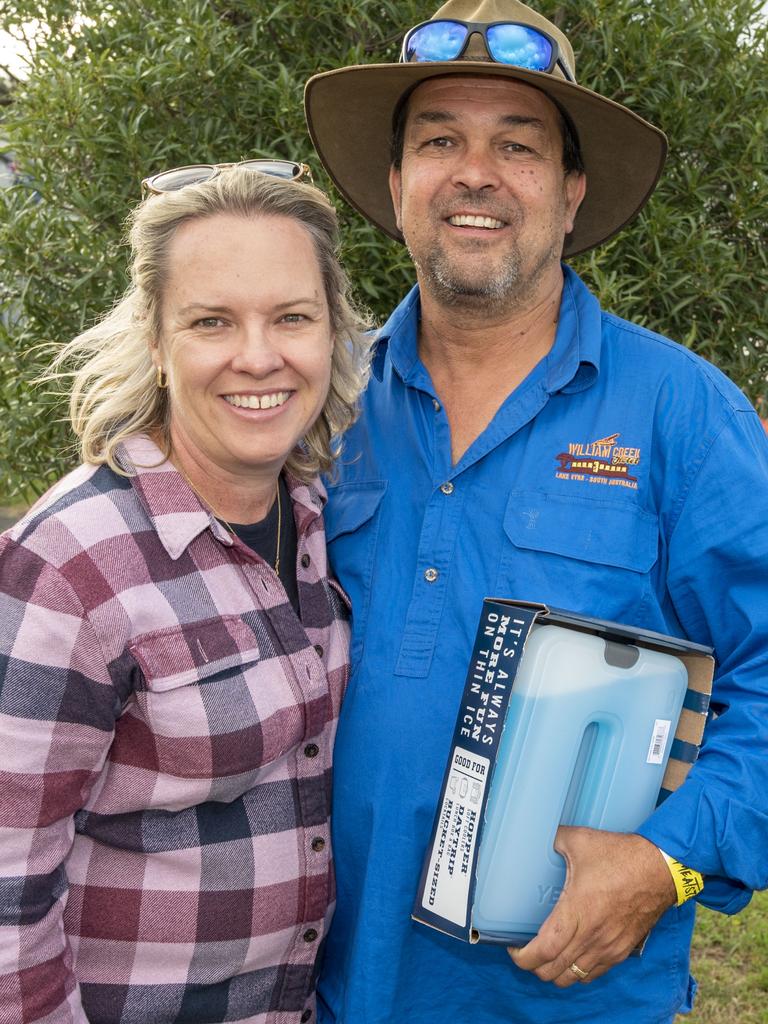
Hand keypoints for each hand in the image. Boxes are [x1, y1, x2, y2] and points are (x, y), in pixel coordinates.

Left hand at [507, 826, 676, 986]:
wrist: (661, 869)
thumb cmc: (621, 856)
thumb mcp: (581, 841)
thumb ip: (554, 839)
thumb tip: (537, 834)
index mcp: (577, 912)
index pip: (544, 950)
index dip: (523, 957)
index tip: (512, 948)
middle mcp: (591, 937)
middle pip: (554, 972)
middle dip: (534, 967)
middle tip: (525, 951)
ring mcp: (608, 948)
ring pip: (573, 978)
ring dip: (555, 972)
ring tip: (546, 956)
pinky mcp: (622, 951)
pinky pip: (594, 974)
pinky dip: (577, 972)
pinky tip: (571, 956)